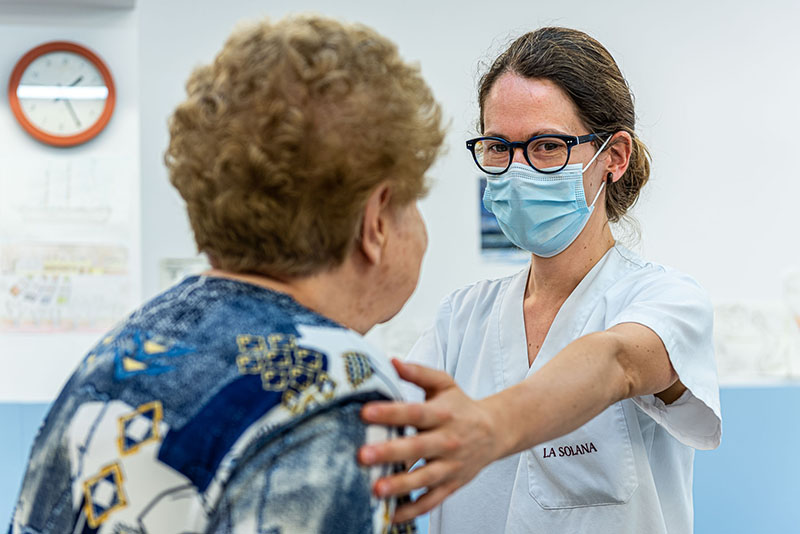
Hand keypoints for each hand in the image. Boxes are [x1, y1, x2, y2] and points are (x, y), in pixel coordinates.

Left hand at [358, 359, 502, 522]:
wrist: (495, 431)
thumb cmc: (461, 405)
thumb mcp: (443, 383)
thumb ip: (418, 372)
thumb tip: (391, 361)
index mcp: (442, 414)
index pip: (414, 412)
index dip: (391, 412)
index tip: (365, 412)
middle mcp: (447, 440)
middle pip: (417, 447)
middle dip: (390, 452)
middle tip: (363, 456)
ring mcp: (450, 465)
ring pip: (425, 478)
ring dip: (400, 485)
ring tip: (376, 490)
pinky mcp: (452, 484)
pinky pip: (433, 500)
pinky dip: (415, 510)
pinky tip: (394, 515)